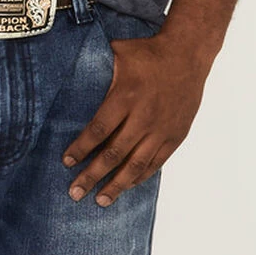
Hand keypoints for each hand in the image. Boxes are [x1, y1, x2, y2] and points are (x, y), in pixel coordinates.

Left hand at [62, 29, 211, 204]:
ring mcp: (161, 128)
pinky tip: (126, 186)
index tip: (67, 162)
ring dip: (117, 185)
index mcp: (126, 96)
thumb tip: (67, 74)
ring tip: (100, 201)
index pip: (99, 130)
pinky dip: (140, 176)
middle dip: (92, 175)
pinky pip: (156, 162)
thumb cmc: (149, 53)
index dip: (81, 149)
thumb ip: (96, 69)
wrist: (188, 54)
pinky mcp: (175, 135)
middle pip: (114, 153)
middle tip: (74, 192)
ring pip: (136, 164)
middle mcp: (144, 116)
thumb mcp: (119, 53)